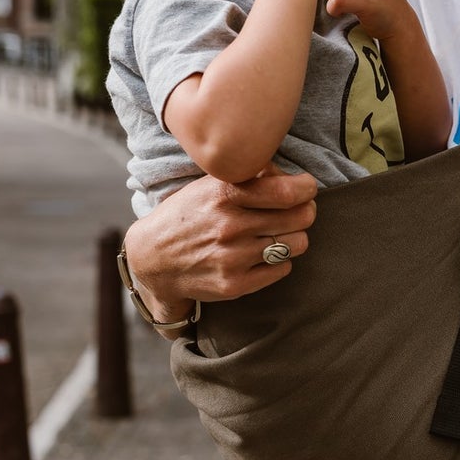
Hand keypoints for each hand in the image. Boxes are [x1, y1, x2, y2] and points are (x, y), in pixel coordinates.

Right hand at [121, 166, 318, 322]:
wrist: (153, 259)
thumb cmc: (187, 215)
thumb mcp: (208, 185)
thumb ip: (248, 175)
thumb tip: (289, 175)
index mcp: (223, 194)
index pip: (287, 191)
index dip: (306, 188)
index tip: (305, 188)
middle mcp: (230, 226)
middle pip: (300, 217)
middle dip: (304, 211)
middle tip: (297, 210)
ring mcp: (233, 258)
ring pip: (297, 244)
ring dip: (294, 237)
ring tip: (278, 233)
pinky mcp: (235, 284)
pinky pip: (283, 268)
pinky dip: (279, 260)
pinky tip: (263, 253)